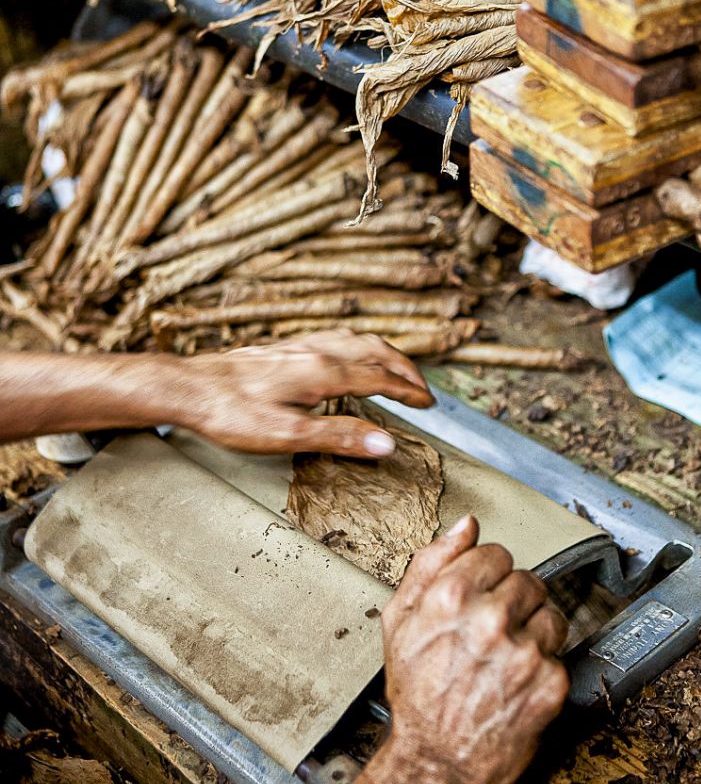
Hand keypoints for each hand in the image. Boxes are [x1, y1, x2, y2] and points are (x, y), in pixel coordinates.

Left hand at [175, 330, 433, 457]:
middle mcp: (315, 351)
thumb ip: (339, 436)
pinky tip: (350, 361)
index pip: (379, 377)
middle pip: (374, 351)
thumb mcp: (286, 434)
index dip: (407, 391)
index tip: (428, 403)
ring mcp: (299, 346)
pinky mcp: (285, 349)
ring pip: (356, 340)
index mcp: (322, 371)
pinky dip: (361, 350)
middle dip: (404, 368)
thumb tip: (387, 443)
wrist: (188, 387)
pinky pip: (337, 340)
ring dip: (384, 355)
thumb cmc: (231, 413)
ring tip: (397, 372)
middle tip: (423, 390)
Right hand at [380, 515, 568, 783]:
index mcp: (452, 595)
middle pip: (528, 580)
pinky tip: (516, 682)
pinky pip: (560, 654)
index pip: (497, 553)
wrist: (435, 762)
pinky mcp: (551, 682)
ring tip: (507, 656)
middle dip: (513, 602)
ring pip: (551, 614)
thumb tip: (465, 525)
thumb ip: (430, 562)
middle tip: (492, 632)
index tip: (480, 598)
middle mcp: (491, 619)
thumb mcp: (400, 619)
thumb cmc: (415, 693)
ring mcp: (524, 652)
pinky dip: (543, 666)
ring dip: (533, 630)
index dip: (487, 577)